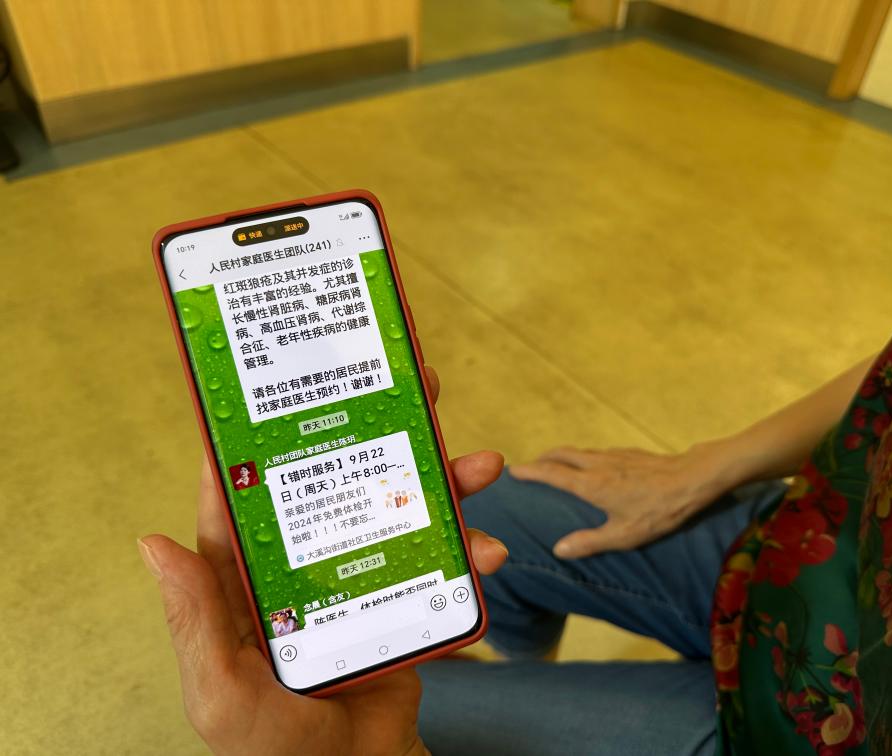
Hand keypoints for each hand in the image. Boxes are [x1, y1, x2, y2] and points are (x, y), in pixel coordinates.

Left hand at [139, 366, 506, 755]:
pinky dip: (471, 548)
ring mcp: (358, 573)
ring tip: (480, 462)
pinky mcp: (403, 595)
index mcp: (249, 575)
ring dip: (443, 480)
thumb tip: (152, 543)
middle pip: (336, 476)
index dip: (254, 438)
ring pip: (398, 505)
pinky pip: (439, 557)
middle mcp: (304, 561)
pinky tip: (490, 550)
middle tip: (410, 386)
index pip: (243, 492)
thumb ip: (195, 621)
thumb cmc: (272, 748)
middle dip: (373, 429)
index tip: (276, 386)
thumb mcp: (222, 691)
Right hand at [509, 440, 744, 559]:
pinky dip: (582, 457)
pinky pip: (596, 452)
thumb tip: (558, 550)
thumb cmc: (659, 510)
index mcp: (591, 484)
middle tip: (529, 467)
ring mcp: (614, 455)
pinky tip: (592, 467)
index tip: (513, 471)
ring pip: (579, 451)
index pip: (551, 473)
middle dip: (542, 458)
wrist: (693, 479)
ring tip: (555, 466)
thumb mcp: (625, 534)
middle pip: (561, 454)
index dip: (530, 471)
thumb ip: (590, 542)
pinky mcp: (630, 453)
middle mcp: (598, 464)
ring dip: (562, 456)